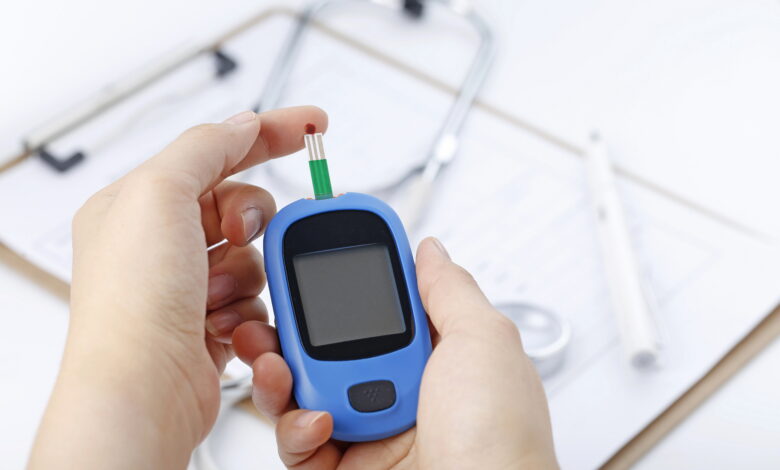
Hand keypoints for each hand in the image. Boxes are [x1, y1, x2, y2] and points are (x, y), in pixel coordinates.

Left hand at [28, 107, 327, 469]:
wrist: (145, 390)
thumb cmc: (133, 301)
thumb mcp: (160, 194)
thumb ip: (206, 148)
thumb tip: (243, 125)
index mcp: (138, 204)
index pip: (214, 151)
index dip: (268, 134)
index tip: (313, 126)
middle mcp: (160, 243)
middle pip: (240, 205)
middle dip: (250, 221)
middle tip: (236, 234)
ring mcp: (186, 285)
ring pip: (254, 255)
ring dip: (245, 274)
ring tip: (215, 295)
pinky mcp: (209, 321)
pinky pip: (256, 296)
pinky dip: (247, 308)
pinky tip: (220, 323)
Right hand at [233, 237, 558, 469]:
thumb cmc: (501, 441)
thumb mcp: (483, 342)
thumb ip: (448, 290)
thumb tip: (429, 250)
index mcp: (435, 355)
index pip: (377, 306)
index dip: (342, 281)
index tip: (310, 260)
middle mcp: (400, 390)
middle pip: (326, 347)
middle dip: (290, 328)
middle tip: (268, 315)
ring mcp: (371, 431)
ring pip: (302, 393)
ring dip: (280, 375)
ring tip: (277, 366)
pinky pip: (299, 442)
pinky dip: (297, 429)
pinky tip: (319, 423)